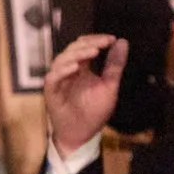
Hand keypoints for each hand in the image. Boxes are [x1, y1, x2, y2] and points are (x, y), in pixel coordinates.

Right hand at [44, 33, 126, 154]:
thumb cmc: (94, 111)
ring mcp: (58, 80)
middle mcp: (68, 70)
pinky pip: (53, 77)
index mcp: (81, 67)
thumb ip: (114, 65)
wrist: (82, 134)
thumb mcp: (110, 86)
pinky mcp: (51, 91)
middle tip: (103, 43)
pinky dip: (63, 71)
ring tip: (93, 52)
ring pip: (61, 60)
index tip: (111, 39)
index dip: (96, 40)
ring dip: (77, 54)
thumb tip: (122, 42)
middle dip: (88, 44)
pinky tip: (75, 67)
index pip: (84, 46)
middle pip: (73, 49)